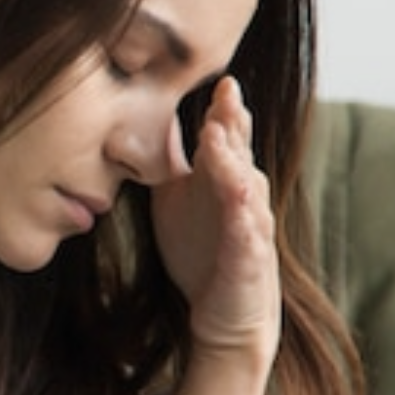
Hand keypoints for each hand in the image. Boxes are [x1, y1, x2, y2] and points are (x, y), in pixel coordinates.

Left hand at [149, 77, 279, 394]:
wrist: (222, 315)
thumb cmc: (203, 254)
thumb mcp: (177, 199)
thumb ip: (169, 162)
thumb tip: (144, 122)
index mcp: (224, 182)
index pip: (227, 139)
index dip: (224, 110)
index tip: (218, 78)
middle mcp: (243, 199)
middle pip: (241, 153)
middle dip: (235, 124)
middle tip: (227, 92)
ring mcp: (250, 230)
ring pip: (247, 188)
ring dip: (236, 162)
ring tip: (223, 138)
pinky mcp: (249, 262)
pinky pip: (248, 236)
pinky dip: (244, 219)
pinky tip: (239, 203)